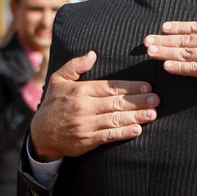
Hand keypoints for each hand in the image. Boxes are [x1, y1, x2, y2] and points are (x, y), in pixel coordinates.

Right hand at [30, 52, 158, 161]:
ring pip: (116, 119)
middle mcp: (83, 107)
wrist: (40, 135)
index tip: (147, 86)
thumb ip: (74, 66)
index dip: (130, 87)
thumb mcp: (58, 81)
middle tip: (156, 99)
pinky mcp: (86, 141)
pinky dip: (123, 133)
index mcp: (80, 91)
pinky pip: (108, 136)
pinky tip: (137, 129)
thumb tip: (92, 54)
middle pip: (116, 102)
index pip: (110, 87)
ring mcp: (85, 125)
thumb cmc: (52, 105)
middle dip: (139, 100)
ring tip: (153, 113)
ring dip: (136, 116)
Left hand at [145, 13, 196, 93]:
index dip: (177, 27)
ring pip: (185, 53)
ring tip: (150, 51)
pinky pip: (193, 69)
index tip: (163, 27)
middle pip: (185, 39)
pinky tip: (166, 66)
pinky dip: (179, 67)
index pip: (195, 27)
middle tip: (146, 41)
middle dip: (164, 39)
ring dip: (165, 52)